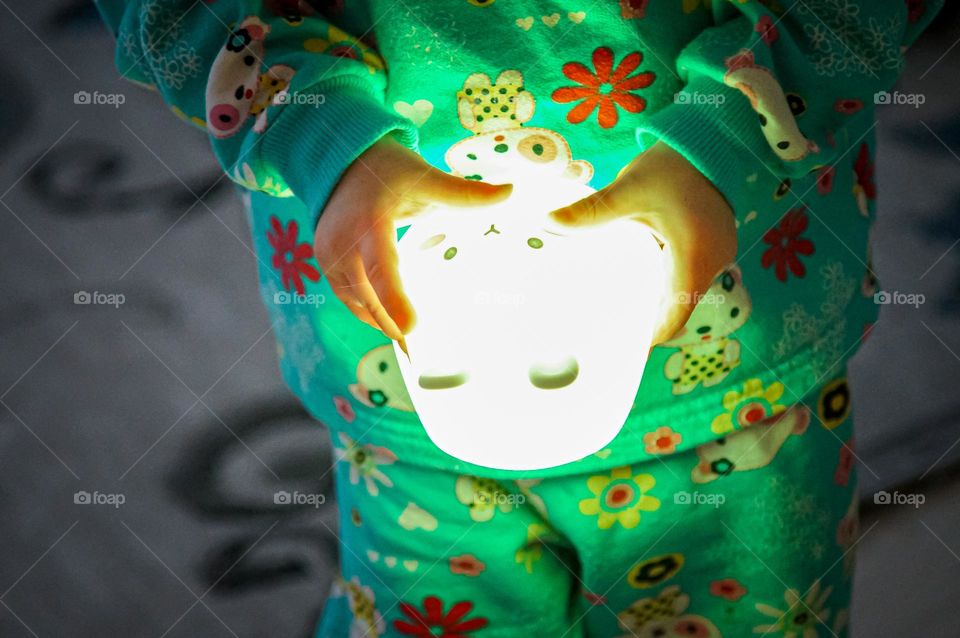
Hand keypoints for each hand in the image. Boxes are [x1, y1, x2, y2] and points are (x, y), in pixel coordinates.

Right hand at [314, 136, 511, 340]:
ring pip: (356, 302)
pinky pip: (347, 297)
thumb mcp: (427, 179)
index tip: (412, 329)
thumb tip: (510, 191)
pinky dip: (368, 310)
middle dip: (393, 324)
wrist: (341, 161)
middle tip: (419, 353)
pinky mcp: (324, 264)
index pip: (382, 268)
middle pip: (368, 296)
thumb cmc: (389, 170)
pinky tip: (389, 321)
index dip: (395, 300)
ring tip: (408, 343)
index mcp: (371, 222)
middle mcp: (343, 243)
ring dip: (380, 320)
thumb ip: (466, 193)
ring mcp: (328, 256)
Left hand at [549, 142, 736, 345]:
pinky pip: (685, 274)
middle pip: (675, 308)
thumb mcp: (630, 189)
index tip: (621, 350)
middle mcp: (713, 264)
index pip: (672, 318)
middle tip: (609, 330)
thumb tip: (549, 222)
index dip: (647, 338)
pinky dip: (663, 281)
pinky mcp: (713, 244)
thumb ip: (591, 212)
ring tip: (618, 308)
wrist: (713, 137)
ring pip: (681, 292)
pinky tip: (637, 278)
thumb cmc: (676, 164)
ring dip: (654, 300)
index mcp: (694, 259)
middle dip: (644, 321)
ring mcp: (717, 255)